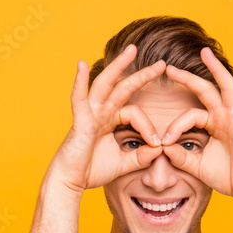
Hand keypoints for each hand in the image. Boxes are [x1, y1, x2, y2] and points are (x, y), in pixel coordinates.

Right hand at [50, 44, 168, 191]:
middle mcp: (100, 112)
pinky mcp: (79, 121)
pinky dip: (79, 81)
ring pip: (105, 85)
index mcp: (110, 120)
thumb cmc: (91, 171)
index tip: (158, 142)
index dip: (149, 126)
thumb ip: (141, 156)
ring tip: (132, 50)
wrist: (70, 181)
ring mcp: (89, 114)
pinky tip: (81, 65)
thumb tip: (159, 148)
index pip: (135, 113)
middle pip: (123, 87)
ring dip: (118, 66)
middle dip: (142, 74)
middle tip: (162, 64)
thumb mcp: (123, 163)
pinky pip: (79, 98)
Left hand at [160, 48, 232, 201]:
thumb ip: (180, 155)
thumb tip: (162, 147)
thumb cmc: (226, 176)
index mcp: (214, 124)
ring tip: (205, 52)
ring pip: (226, 88)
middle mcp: (225, 117)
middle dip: (188, 78)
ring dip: (216, 69)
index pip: (190, 115)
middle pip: (205, 90)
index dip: (174, 127)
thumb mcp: (196, 165)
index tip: (163, 142)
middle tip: (169, 67)